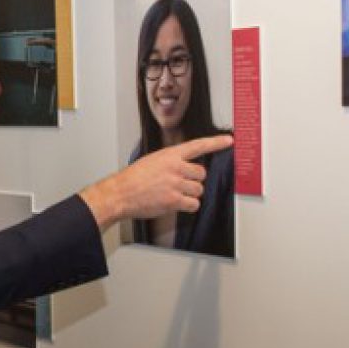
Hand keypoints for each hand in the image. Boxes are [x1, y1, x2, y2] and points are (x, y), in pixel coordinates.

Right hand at [80, 135, 232, 230]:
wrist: (120, 193)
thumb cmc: (132, 179)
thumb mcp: (151, 161)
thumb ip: (169, 162)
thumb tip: (183, 168)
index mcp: (169, 155)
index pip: (197, 146)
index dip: (215, 143)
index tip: (228, 141)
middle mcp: (175, 167)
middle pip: (201, 174)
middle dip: (194, 181)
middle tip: (180, 185)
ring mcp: (175, 184)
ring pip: (198, 190)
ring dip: (190, 194)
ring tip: (174, 195)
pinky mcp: (174, 200)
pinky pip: (193, 204)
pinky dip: (188, 206)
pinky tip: (176, 204)